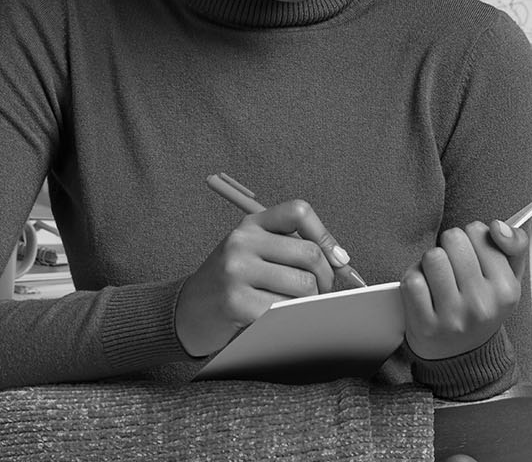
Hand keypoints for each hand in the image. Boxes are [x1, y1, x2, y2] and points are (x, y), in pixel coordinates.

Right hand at [175, 199, 339, 356]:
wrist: (189, 311)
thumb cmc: (232, 282)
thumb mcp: (255, 253)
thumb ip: (292, 251)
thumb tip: (342, 264)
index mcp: (250, 224)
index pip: (298, 212)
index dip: (326, 236)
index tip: (338, 259)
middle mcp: (242, 242)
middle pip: (309, 253)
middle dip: (326, 278)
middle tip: (322, 293)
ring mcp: (237, 271)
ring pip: (303, 285)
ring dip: (311, 301)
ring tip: (300, 306)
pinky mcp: (237, 303)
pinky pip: (286, 309)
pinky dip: (294, 317)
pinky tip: (283, 318)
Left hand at [401, 219, 528, 361]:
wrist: (462, 356)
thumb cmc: (482, 309)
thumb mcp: (510, 277)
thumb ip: (514, 244)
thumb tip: (497, 226)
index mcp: (506, 289)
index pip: (478, 231)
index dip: (471, 238)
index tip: (474, 255)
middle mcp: (481, 304)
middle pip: (452, 238)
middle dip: (449, 247)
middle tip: (454, 268)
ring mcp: (453, 316)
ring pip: (432, 257)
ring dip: (430, 263)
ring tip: (438, 278)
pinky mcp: (425, 325)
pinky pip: (412, 280)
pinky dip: (414, 280)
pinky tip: (424, 292)